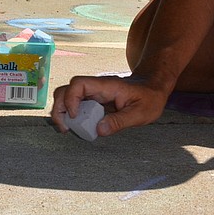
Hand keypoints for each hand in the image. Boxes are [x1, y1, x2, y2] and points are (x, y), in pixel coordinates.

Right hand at [50, 75, 167, 138]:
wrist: (154, 87)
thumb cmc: (150, 98)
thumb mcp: (141, 113)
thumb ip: (120, 121)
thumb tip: (98, 130)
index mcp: (107, 86)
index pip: (79, 84)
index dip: (71, 99)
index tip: (75, 116)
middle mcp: (97, 87)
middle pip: (66, 89)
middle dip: (59, 107)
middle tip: (65, 127)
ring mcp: (94, 93)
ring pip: (67, 96)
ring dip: (63, 112)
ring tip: (67, 129)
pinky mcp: (95, 100)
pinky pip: (77, 104)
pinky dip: (72, 115)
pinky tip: (77, 127)